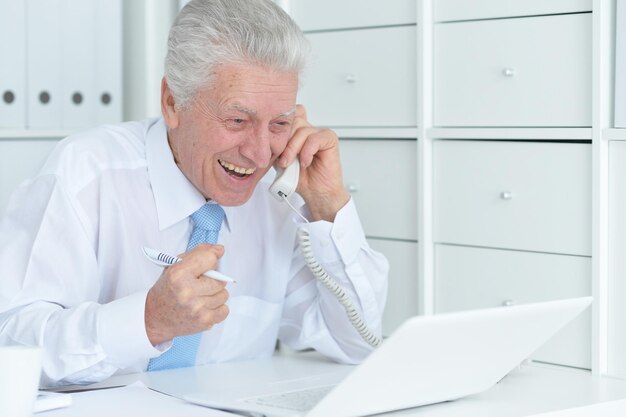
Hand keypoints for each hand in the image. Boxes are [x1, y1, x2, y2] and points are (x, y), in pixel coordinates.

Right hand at [144, 244, 229, 345]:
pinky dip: (217, 308)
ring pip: (224, 294)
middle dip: (213, 280)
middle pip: (220, 279)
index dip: (210, 259)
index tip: (207, 263)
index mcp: (178, 274)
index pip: (209, 258)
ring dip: (215, 294)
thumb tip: (220, 249)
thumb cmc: (167, 290)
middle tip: (201, 283)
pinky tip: (204, 306)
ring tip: (201, 295)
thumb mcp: (175, 265)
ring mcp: (197, 308)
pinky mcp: (204, 321)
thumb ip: (198, 253)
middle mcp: (187, 292)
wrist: (155, 317)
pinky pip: (225, 310)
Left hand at [278, 105, 349, 221]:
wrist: (316, 193)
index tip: (272, 142)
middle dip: (284, 141)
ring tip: (290, 163)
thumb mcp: (279, 159)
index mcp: (296, 132)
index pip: (288, 114)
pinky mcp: (329, 139)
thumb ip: (275, 146)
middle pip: (292, 120)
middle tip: (282, 159)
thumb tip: (265, 137)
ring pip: (301, 129)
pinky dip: (306, 152)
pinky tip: (305, 162)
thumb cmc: (300, 178)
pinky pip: (314, 138)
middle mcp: (307, 129)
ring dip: (293, 148)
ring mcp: (319, 133)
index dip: (279, 124)